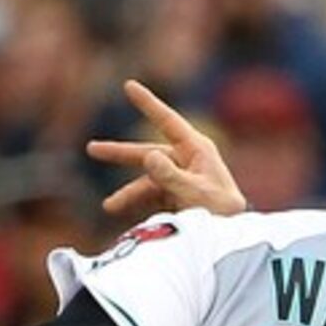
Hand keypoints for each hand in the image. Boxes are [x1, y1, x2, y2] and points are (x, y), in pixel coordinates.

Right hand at [86, 79, 245, 226]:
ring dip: (127, 194)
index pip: (167, 122)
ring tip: (108, 206)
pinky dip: (138, 207)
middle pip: (147, 153)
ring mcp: (180, 180)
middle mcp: (186, 161)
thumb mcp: (196, 194)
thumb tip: (149, 156)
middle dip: (120, 154)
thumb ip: (171, 176)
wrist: (234, 240)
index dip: (148, 104)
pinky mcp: (176, 198)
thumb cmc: (222, 213)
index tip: (129, 85)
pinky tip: (125, 217)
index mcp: (196, 150)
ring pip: (146, 182)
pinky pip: (152, 199)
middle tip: (91, 149)